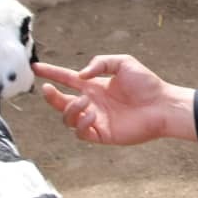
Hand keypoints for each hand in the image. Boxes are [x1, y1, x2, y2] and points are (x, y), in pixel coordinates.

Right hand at [32, 54, 195, 144]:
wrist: (162, 105)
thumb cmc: (146, 83)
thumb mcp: (123, 63)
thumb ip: (100, 63)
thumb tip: (80, 75)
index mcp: (95, 85)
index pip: (67, 79)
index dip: (51, 73)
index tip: (36, 68)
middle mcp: (92, 102)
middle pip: (61, 102)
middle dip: (51, 97)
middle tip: (48, 89)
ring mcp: (96, 119)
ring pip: (68, 119)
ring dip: (70, 109)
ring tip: (86, 102)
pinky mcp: (103, 134)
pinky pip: (81, 134)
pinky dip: (82, 124)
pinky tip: (93, 115)